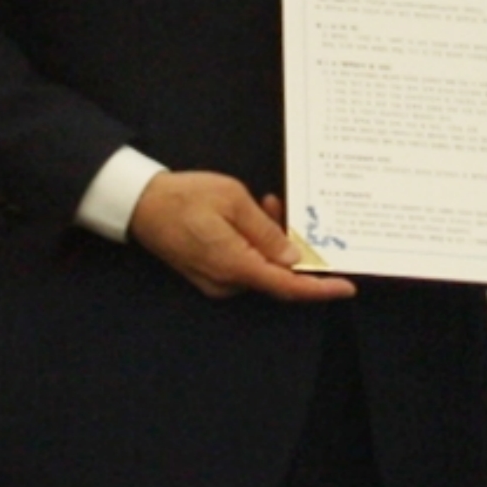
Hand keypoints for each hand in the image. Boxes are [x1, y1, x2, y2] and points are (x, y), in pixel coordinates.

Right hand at [131, 171, 353, 303]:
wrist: (140, 204)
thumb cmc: (185, 197)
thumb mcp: (233, 200)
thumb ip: (265, 231)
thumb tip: (293, 258)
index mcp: (234, 264)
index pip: (287, 286)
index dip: (319, 288)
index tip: (346, 286)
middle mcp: (227, 281)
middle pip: (277, 275)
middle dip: (293, 247)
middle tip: (288, 210)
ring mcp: (216, 280)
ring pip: (262, 267)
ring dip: (273, 241)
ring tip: (267, 204)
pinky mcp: (210, 274)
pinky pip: (245, 265)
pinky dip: (257, 245)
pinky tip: (254, 217)